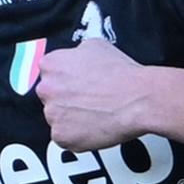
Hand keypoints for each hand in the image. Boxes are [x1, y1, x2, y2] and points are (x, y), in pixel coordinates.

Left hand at [27, 38, 173, 151]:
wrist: (137, 99)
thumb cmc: (121, 74)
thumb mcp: (96, 46)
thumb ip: (76, 54)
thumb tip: (76, 58)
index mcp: (51, 65)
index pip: (49, 73)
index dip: (66, 78)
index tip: (77, 83)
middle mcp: (46, 89)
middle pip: (50, 96)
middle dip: (66, 98)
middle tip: (88, 99)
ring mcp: (52, 115)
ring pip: (58, 118)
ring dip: (71, 117)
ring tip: (95, 112)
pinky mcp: (61, 136)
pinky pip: (65, 137)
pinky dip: (77, 135)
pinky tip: (94, 125)